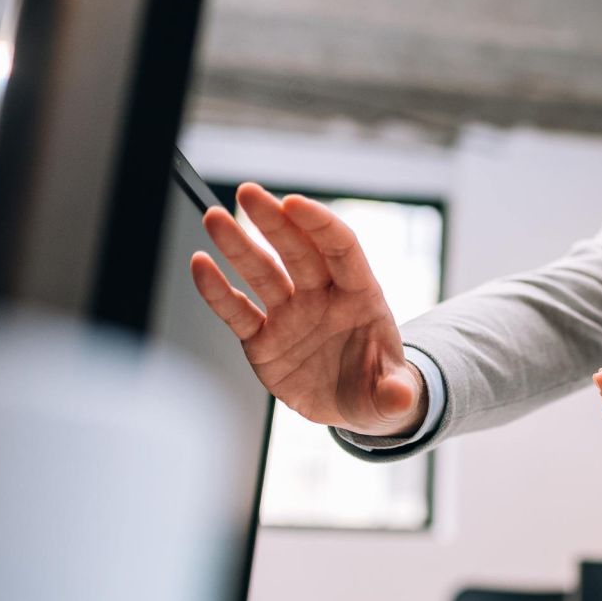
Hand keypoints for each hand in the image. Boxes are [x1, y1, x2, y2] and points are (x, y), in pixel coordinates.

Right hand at [188, 182, 425, 436]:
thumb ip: (394, 393)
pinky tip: (200, 264)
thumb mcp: (392, 396)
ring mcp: (290, 316)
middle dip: (273, 221)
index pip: (341, 249)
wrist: (353, 408)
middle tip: (248, 192)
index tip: (294, 203)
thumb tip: (401, 399)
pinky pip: (238, 311)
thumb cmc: (378, 389)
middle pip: (297, 251)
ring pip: (262, 273)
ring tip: (215, 217)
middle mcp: (322, 298)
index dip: (319, 225)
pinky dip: (217, 291)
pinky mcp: (263, 340)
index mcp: (361, 297)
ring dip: (238, 245)